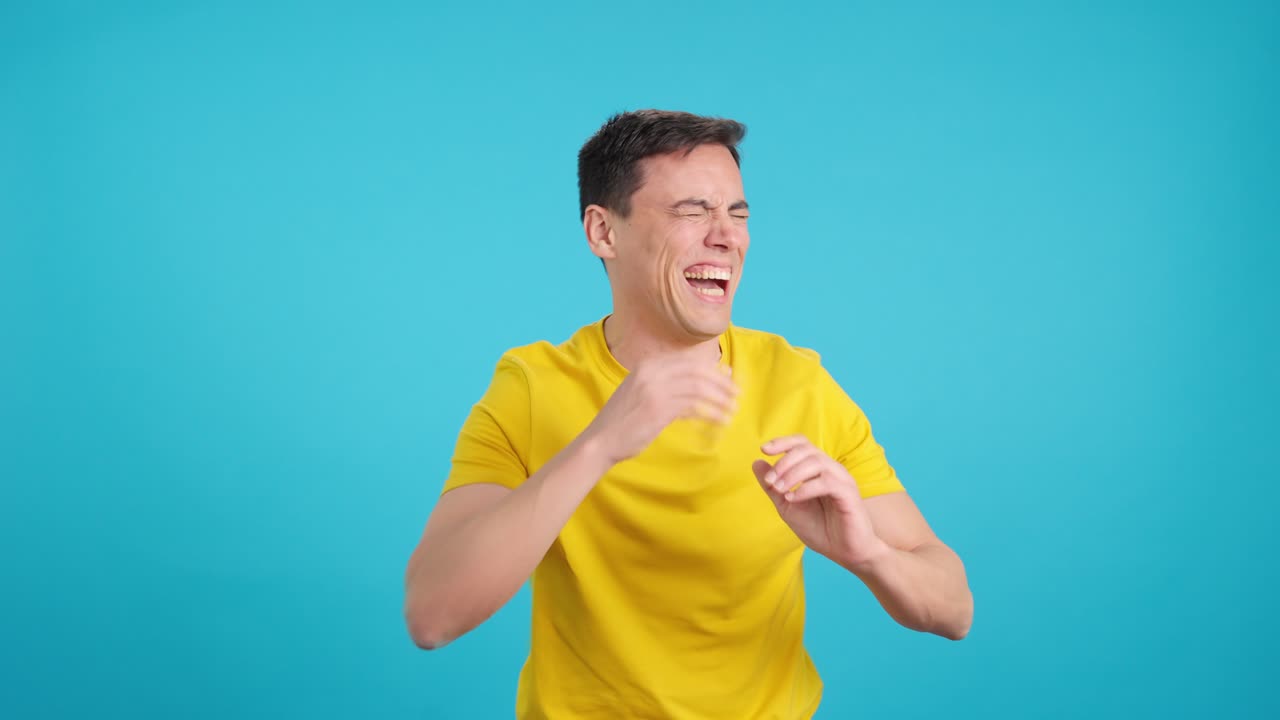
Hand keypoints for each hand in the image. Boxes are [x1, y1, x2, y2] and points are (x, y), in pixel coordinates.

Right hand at [586, 357, 737, 464]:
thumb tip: (701, 379)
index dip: (713, 369)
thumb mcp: (641, 391)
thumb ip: (667, 383)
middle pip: (698, 371)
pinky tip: (720, 420)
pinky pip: (694, 407)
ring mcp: (655, 389)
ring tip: (732, 409)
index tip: (729, 378)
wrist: (601, 440)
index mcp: (648, 365)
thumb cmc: (624, 420)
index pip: (690, 360)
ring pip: (699, 388)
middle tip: (736, 394)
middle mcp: (652, 372)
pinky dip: (711, 413)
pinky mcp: (659, 409)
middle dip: (722, 382)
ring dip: (720, 399)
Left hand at [752, 435, 889, 568]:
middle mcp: (831, 470)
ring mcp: (842, 480)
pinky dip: (806, 488)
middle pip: (807, 450)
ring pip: (816, 462)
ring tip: (780, 491)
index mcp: (818, 470)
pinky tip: (793, 499)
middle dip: (783, 463)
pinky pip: (827, 482)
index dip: (783, 442)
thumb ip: (772, 486)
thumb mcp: (787, 506)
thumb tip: (756, 462)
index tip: (764, 449)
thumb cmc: (820, 529)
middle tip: (770, 482)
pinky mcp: (849, 495)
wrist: (845, 553)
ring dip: (792, 474)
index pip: (802, 444)